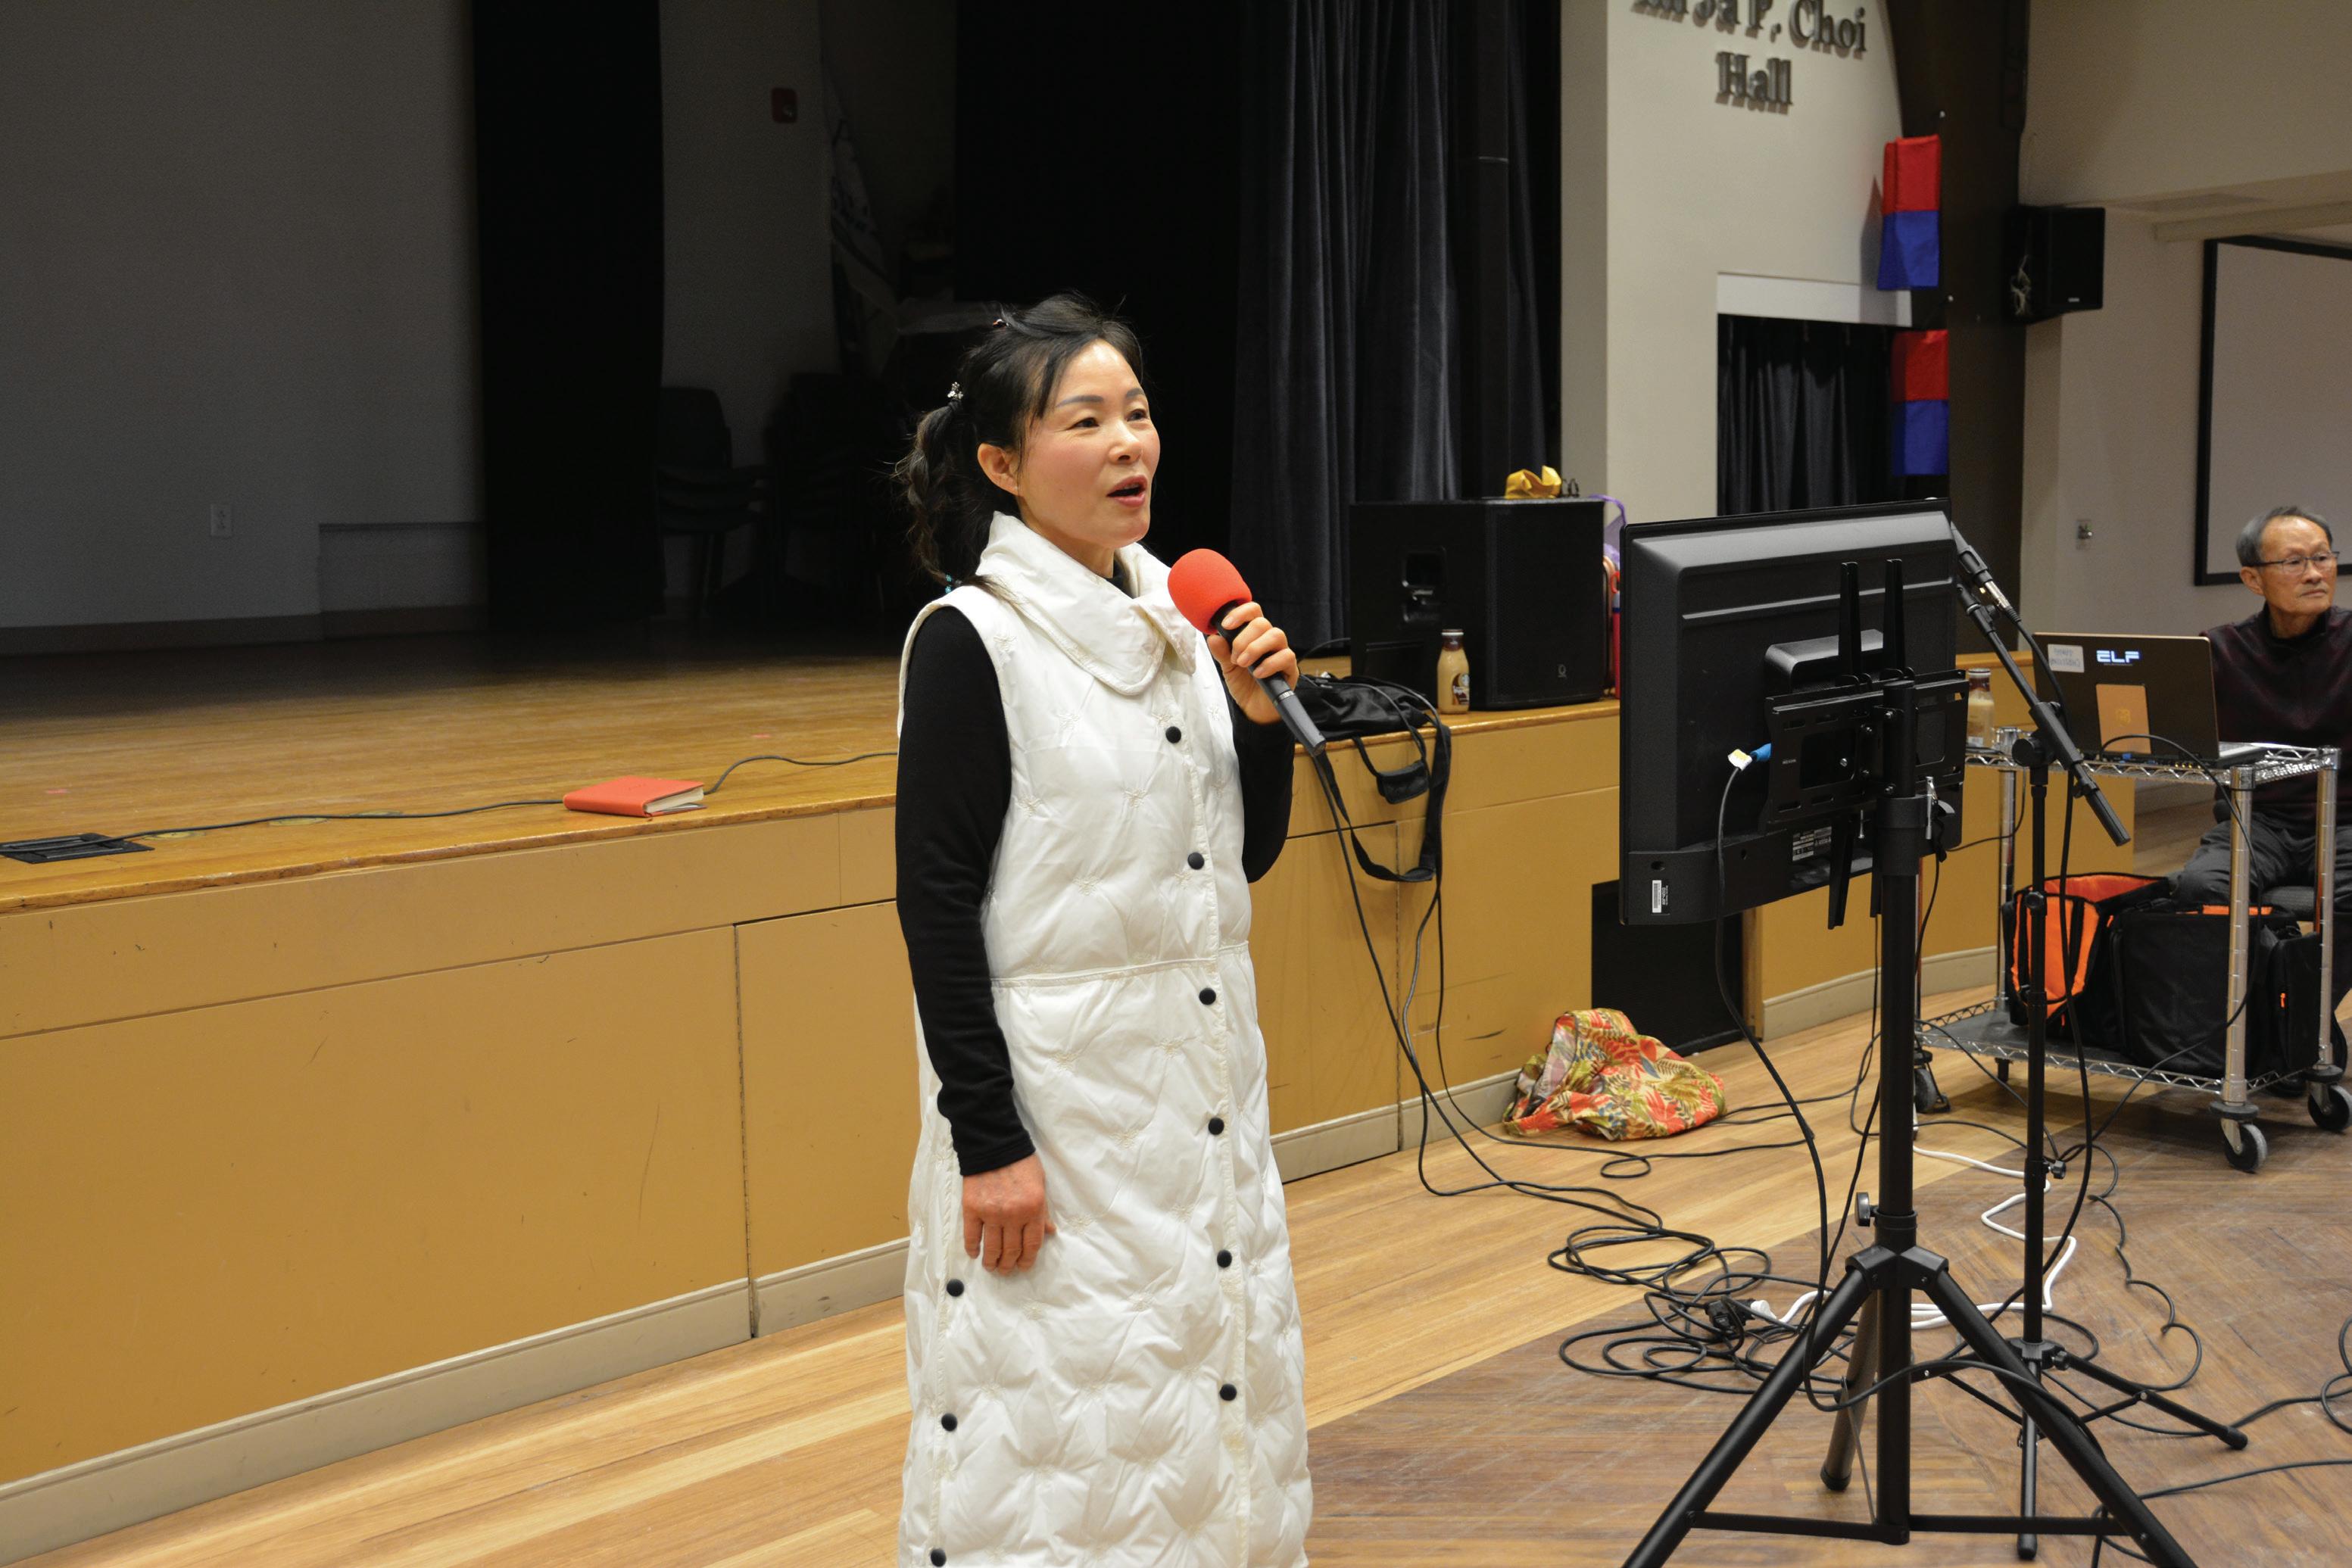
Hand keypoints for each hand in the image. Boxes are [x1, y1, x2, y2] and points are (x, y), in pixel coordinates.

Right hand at [962, 1153, 1053, 1273]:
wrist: (994, 1144)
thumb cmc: (1021, 1162)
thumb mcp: (1040, 1185)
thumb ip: (1043, 1211)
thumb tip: (1050, 1232)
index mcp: (1034, 1209)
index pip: (1032, 1245)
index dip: (1027, 1260)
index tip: (1023, 1267)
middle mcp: (1014, 1215)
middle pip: (1011, 1250)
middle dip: (1009, 1264)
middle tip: (1006, 1270)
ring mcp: (991, 1213)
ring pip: (992, 1248)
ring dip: (991, 1262)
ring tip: (991, 1266)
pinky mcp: (972, 1208)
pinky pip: (971, 1235)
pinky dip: (972, 1248)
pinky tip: (974, 1254)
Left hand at [1206, 601, 1297, 726]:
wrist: (1254, 708)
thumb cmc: (1244, 684)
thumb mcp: (1227, 668)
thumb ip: (1221, 653)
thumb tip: (1213, 638)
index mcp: (1254, 635)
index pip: (1252, 611)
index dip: (1240, 612)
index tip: (1226, 625)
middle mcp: (1269, 640)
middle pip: (1262, 622)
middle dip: (1244, 639)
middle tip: (1235, 657)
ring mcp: (1281, 652)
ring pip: (1276, 634)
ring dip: (1256, 648)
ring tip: (1243, 664)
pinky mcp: (1290, 668)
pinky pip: (1286, 656)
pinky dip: (1269, 664)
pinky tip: (1257, 673)